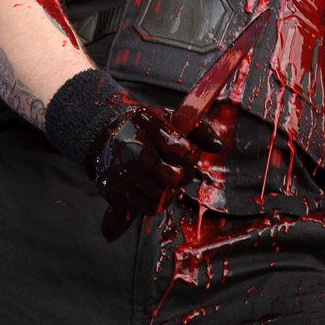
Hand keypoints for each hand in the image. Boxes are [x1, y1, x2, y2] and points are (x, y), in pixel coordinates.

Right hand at [86, 103, 222, 240]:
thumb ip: (199, 130)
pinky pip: (148, 207)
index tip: (189, 153)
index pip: (181, 149)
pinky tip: (155, 188)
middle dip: (183, 175)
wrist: (106, 134)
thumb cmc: (146, 127)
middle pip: (171, 177)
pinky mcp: (114, 190)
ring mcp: (121, 170)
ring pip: (161, 195)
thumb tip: (218, 146)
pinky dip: (157, 202)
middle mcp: (131, 147)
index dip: (192, 155)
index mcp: (148, 123)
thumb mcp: (171, 117)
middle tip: (180, 169)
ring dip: (171, 191)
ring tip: (167, 178)